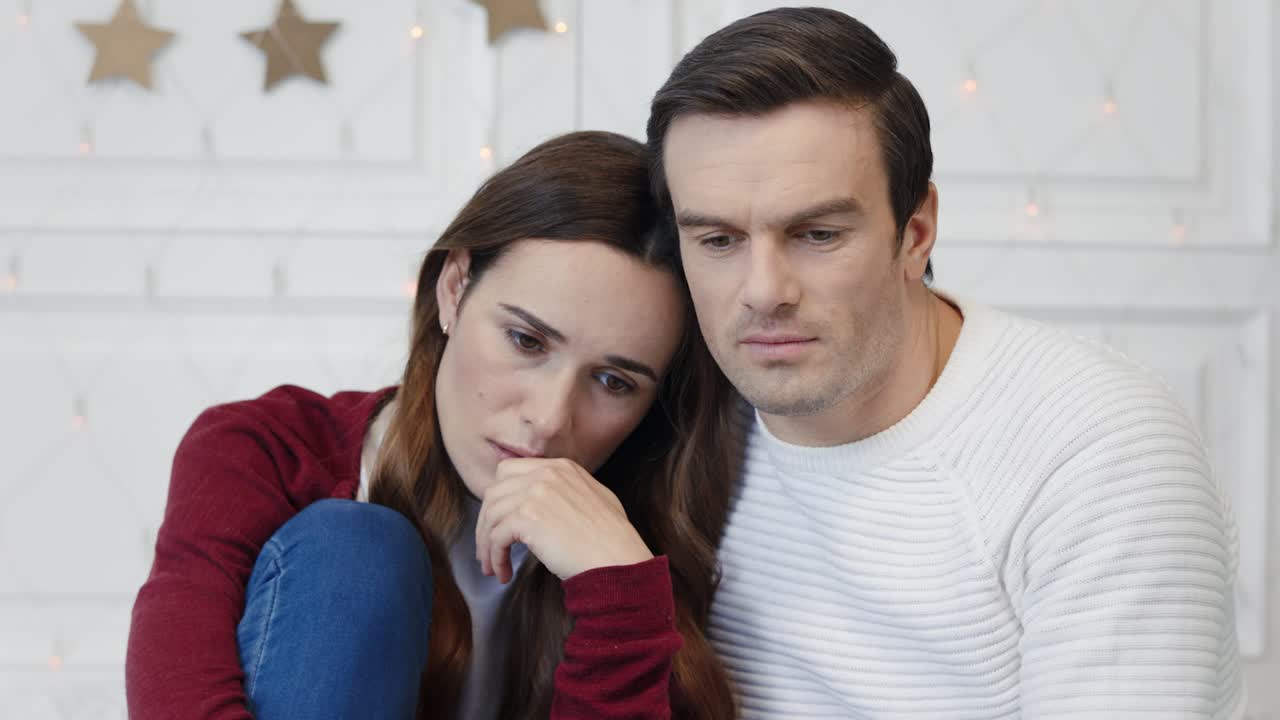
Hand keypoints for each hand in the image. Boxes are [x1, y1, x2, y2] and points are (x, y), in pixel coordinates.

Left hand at [475, 457, 653, 582]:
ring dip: (486, 545)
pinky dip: (494, 558)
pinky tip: (503, 573)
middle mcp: (546, 474)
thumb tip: (541, 501)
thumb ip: (567, 490)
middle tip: (487, 549)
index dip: (499, 499)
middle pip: (494, 492)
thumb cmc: (612, 540)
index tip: (498, 522)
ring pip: (491, 516)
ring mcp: (535, 493)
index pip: (510, 472)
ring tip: (493, 568)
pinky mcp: (527, 518)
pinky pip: (496, 537)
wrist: (619, 561)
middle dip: (486, 522)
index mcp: (561, 467)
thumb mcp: (596, 498)